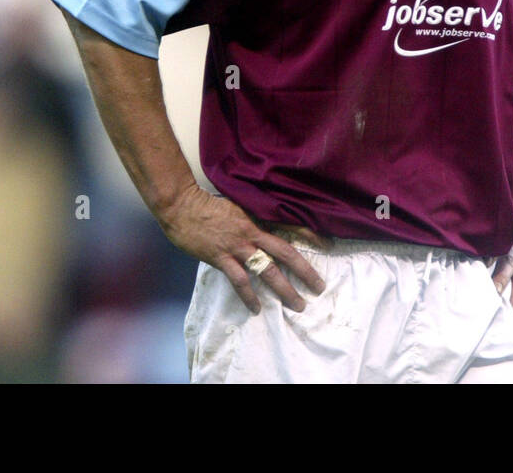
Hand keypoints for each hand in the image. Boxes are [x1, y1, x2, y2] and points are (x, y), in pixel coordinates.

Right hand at [157, 183, 328, 314]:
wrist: (182, 205)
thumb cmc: (208, 205)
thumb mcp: (237, 205)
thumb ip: (253, 217)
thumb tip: (267, 227)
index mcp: (258, 217)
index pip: (291, 225)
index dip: (311, 234)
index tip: (329, 244)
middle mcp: (253, 232)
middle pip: (286, 252)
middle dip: (305, 271)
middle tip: (319, 287)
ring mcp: (238, 245)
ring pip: (268, 269)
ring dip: (284, 289)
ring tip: (298, 304)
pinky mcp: (221, 257)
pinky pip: (240, 280)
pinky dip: (249, 296)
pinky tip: (257, 308)